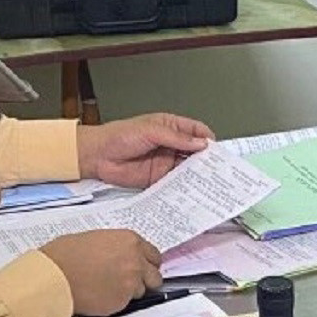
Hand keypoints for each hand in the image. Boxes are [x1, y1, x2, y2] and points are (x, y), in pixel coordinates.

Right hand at [38, 229, 162, 316]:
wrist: (53, 276)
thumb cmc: (64, 255)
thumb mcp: (95, 239)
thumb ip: (115, 247)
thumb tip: (119, 256)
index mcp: (130, 241)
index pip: (154, 255)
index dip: (146, 263)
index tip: (141, 268)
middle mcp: (136, 262)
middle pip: (155, 277)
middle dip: (144, 280)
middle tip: (127, 281)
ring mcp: (131, 283)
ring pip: (140, 292)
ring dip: (128, 292)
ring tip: (106, 287)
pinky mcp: (121, 302)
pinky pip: (125, 304)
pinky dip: (114, 302)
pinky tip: (98, 295)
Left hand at [79, 112, 214, 188]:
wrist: (98, 156)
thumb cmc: (119, 136)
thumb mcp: (150, 131)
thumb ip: (176, 138)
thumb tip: (201, 143)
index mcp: (170, 127)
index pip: (196, 131)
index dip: (208, 140)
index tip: (218, 150)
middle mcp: (171, 144)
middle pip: (196, 152)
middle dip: (207, 159)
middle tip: (218, 168)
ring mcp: (166, 162)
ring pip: (188, 169)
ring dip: (197, 174)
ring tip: (208, 181)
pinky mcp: (159, 178)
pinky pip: (176, 183)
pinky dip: (185, 187)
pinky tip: (191, 190)